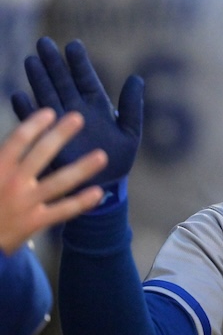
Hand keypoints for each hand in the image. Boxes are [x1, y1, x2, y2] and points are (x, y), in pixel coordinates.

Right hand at [0, 109, 108, 254]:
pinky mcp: (34, 221)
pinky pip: (63, 210)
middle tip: (79, 118)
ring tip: (102, 156)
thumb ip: (2, 159)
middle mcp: (13, 182)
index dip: (34, 125)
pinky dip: (81, 202)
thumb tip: (13, 145)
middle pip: (41, 154)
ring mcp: (25, 203)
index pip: (17, 141)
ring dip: (82, 168)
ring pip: (59, 182)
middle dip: (60, 135)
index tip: (50, 112)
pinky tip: (99, 193)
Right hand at [11, 37, 143, 189]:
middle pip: (62, 81)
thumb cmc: (119, 160)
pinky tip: (18, 96)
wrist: (104, 186)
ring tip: (31, 60)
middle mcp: (76, 110)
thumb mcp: (130, 132)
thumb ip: (132, 106)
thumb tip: (136, 78)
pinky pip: (34, 122)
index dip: (79, 63)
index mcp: (97, 106)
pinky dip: (26, 110)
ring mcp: (60, 123)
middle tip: (43, 43)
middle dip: (53, 63)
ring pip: (47, 95)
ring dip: (38, 79)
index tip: (73, 45)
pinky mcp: (47, 140)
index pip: (86, 79)